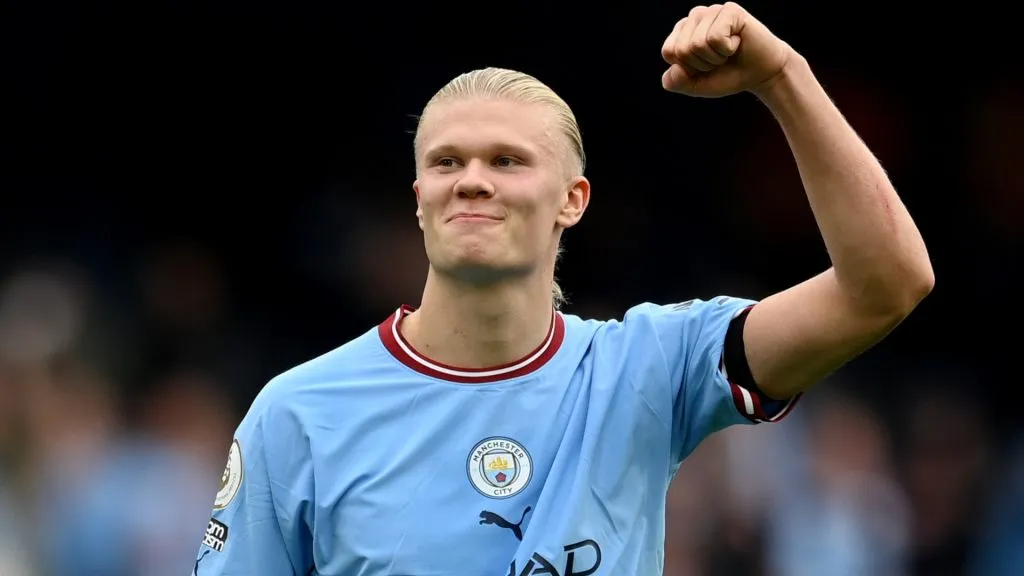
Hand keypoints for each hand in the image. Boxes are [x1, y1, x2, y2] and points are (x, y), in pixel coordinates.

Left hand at [661, 3, 793, 97]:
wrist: (760, 73)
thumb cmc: (727, 75)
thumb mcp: (696, 85)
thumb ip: (676, 82)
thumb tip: (674, 68)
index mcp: (681, 31)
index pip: (669, 52)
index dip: (688, 68)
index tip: (705, 65)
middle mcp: (694, 17)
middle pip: (682, 50)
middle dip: (702, 64)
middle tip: (719, 59)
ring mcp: (712, 11)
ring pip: (698, 44)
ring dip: (716, 57)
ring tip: (728, 51)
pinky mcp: (729, 10)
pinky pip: (715, 37)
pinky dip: (727, 49)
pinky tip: (737, 42)